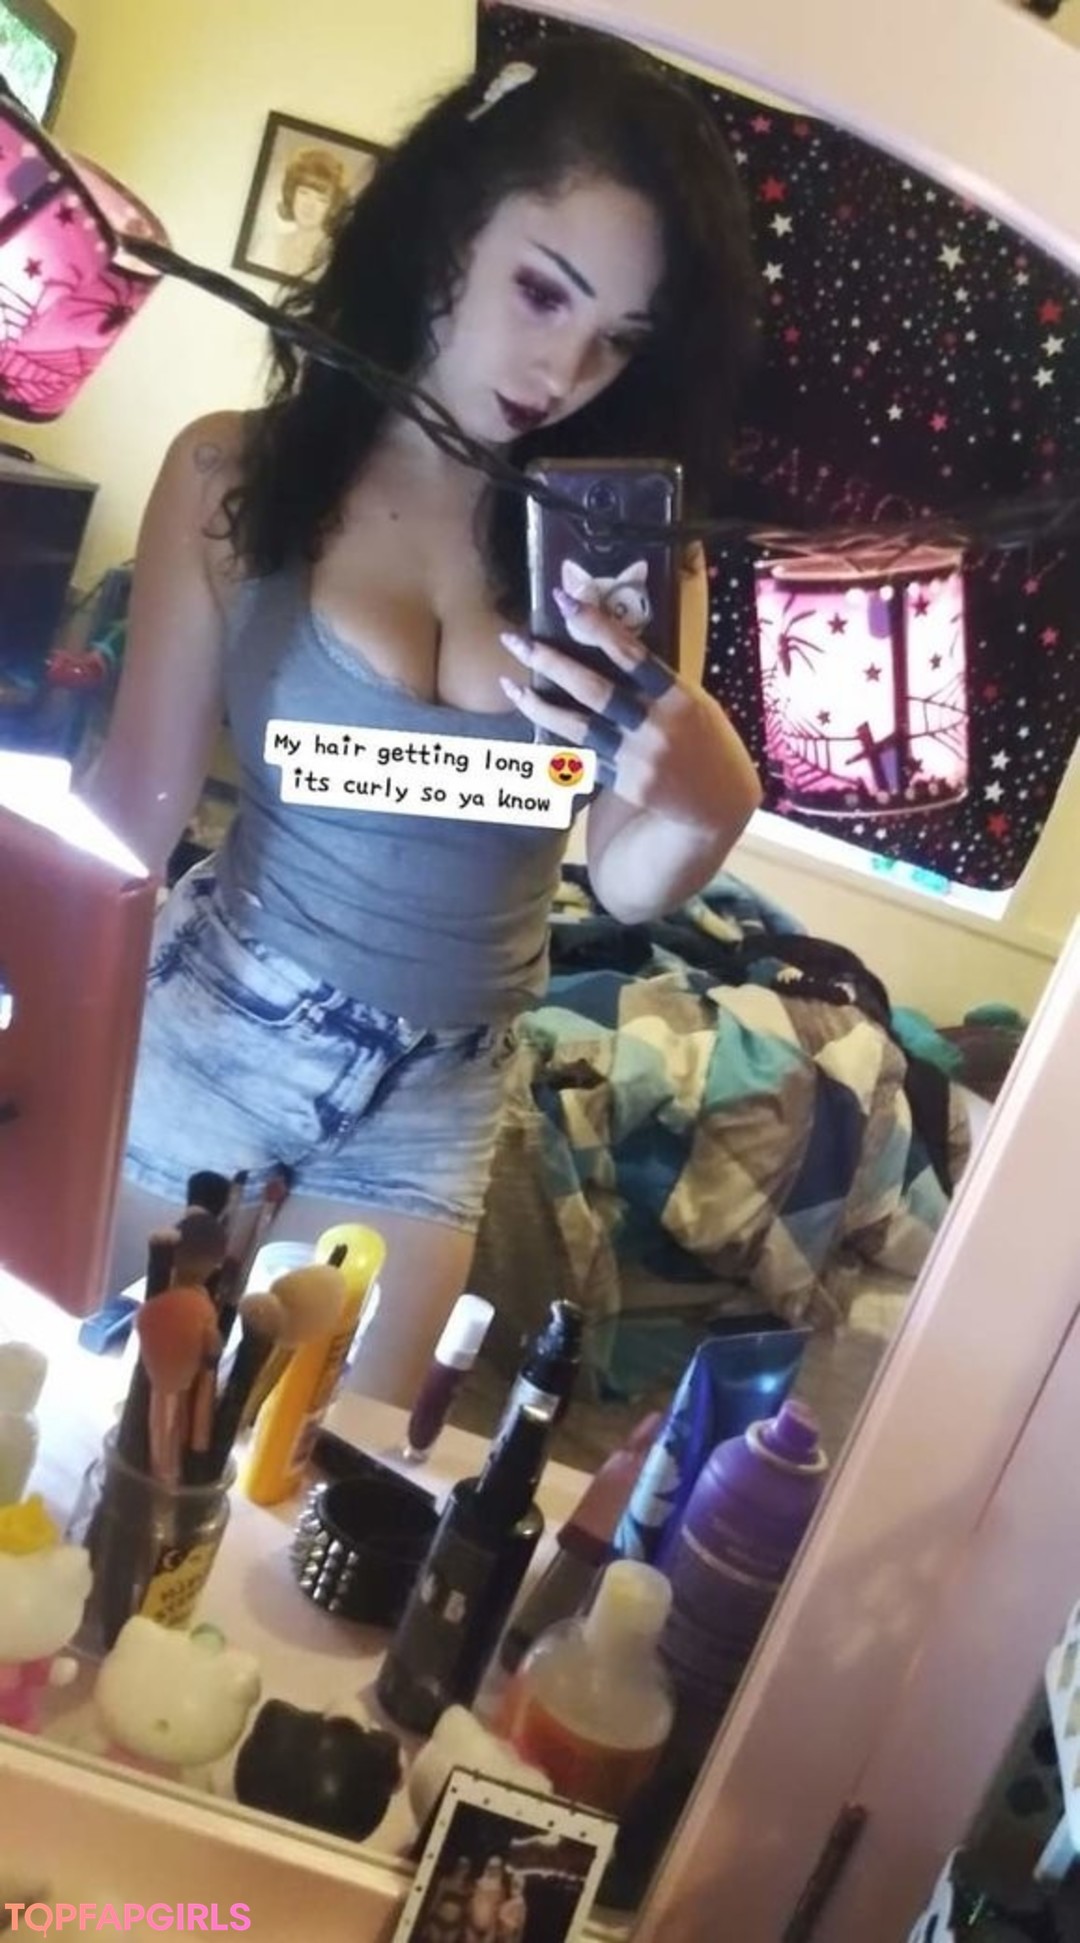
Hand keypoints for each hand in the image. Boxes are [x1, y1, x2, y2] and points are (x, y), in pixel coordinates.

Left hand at [499, 587, 741, 830]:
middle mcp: (656, 727)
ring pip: (577, 727)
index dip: (595, 625)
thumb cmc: (707, 741)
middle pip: (593, 689)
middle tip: (516, 640)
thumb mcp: (694, 702)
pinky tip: (535, 721)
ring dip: (538, 704)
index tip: (563, 601)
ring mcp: (638, 759)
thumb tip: (607, 644)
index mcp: (679, 697)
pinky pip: (583, 756)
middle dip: (550, 662)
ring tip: (510, 684)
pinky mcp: (625, 784)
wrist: (719, 803)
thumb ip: (656, 681)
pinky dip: (557, 738)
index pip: (630, 653)